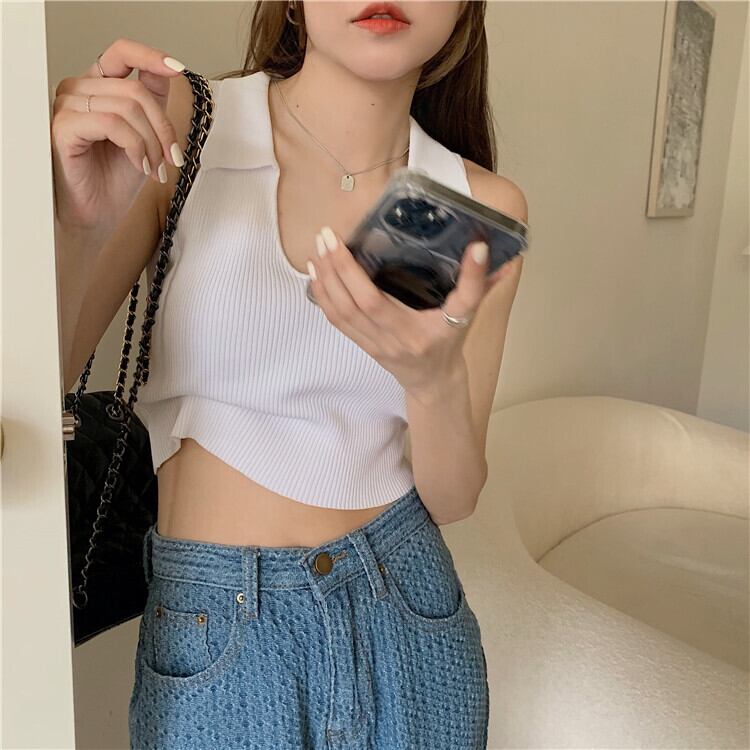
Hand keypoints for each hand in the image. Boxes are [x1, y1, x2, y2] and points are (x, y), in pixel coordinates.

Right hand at [50, 37, 186, 232]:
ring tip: (154, 167)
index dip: (151, 56)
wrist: (98, 215)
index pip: (122, 53)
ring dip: (151, 143)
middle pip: (136, 90)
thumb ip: (153, 102)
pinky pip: (112, 123)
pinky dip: (135, 146)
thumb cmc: (116, 179)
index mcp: (98, 86)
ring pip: (127, 107)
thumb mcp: (146, 134)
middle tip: (171, 158)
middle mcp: (79, 90)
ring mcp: (67, 106)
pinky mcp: (63, 127)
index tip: (178, 69)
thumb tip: (170, 71)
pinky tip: (139, 166)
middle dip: (163, 127)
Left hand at [306, 226, 522, 394]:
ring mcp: (374, 344)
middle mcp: (391, 339)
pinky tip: (315, 272)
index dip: (369, 273)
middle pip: (357, 304)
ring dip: (326, 279)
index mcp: (417, 332)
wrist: (435, 381)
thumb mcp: (469, 314)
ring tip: (318, 249)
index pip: (389, 301)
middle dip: (339, 268)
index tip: (357, 239)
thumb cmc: (451, 343)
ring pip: (341, 312)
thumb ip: (479, 283)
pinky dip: (322, 296)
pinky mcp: (362, 344)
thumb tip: (483, 246)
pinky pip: (336, 321)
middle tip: (328, 235)